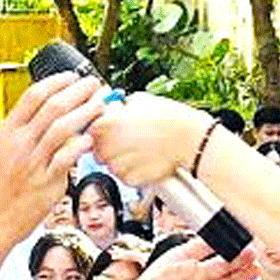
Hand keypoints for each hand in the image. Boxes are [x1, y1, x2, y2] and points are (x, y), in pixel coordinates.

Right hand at [0, 72, 109, 248]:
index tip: (73, 76)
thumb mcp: (1, 152)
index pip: (32, 96)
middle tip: (95, 84)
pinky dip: (80, 145)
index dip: (56, 82)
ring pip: (62, 128)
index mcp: (7, 132)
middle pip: (53, 106)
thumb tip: (47, 114)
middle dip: (78, 91)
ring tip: (101, 105)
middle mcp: (18, 144)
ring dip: (86, 112)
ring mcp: (32, 163)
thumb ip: (23, 133)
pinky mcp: (45, 183)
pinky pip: (66, 158)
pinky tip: (91, 139)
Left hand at [91, 92, 217, 188]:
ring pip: (110, 166)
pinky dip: (130, 172)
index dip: (97, 131)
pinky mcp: (133, 179)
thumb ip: (120, 107)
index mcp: (109, 124)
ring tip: (138, 151)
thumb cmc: (171, 118)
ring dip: (118, 161)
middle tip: (124, 142)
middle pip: (96, 151)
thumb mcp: (141, 100)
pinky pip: (124, 177)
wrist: (192, 139)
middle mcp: (111, 145)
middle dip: (106, 147)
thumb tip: (112, 107)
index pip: (88, 130)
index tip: (104, 130)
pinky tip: (144, 161)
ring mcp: (121, 164)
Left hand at [107, 242, 254, 279]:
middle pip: (221, 264)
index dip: (219, 241)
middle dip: (237, 258)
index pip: (203, 247)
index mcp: (178, 264)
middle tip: (251, 253)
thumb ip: (174, 273)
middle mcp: (192, 279)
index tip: (233, 237)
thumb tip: (194, 265)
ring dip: (241, 278)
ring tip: (255, 270)